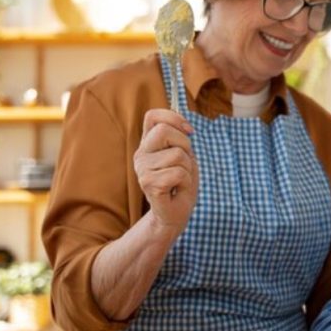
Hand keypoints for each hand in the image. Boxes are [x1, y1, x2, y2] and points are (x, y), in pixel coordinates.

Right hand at [134, 109, 197, 233]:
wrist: (175, 214)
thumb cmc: (181, 184)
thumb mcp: (185, 157)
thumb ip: (181, 139)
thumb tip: (186, 127)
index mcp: (148, 144)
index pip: (153, 116)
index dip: (173, 117)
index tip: (189, 131)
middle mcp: (141, 154)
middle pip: (164, 131)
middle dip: (184, 144)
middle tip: (185, 163)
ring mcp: (142, 169)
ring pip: (177, 155)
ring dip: (188, 168)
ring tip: (180, 180)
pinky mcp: (149, 183)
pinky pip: (178, 173)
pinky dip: (186, 181)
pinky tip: (177, 189)